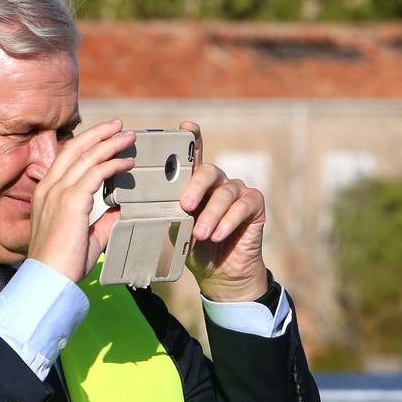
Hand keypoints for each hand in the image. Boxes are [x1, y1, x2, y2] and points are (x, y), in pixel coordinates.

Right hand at [29, 119, 135, 281]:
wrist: (50, 279)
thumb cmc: (64, 263)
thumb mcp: (86, 236)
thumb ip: (102, 221)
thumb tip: (119, 209)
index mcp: (47, 193)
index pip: (67, 158)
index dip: (86, 144)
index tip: (105, 137)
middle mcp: (49, 187)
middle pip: (75, 148)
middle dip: (99, 133)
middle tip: (119, 125)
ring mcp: (58, 192)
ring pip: (87, 156)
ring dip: (110, 143)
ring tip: (129, 137)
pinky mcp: (71, 200)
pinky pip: (95, 173)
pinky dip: (113, 164)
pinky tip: (127, 163)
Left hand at [178, 120, 268, 302]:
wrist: (221, 275)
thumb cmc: (194, 249)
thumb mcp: (176, 231)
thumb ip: (167, 215)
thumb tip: (146, 211)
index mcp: (196, 183)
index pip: (194, 155)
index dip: (192, 138)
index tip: (186, 126)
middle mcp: (218, 182)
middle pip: (209, 171)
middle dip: (195, 187)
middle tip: (185, 206)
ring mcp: (238, 191)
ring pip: (225, 192)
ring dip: (211, 214)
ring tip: (201, 234)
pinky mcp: (255, 205)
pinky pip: (243, 206)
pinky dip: (229, 221)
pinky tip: (218, 234)